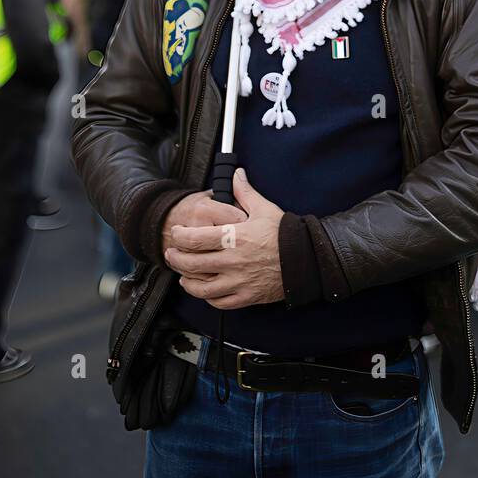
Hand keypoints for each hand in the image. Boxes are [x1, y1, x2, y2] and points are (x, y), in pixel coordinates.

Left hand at [164, 169, 284, 308]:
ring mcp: (237, 282)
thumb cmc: (285, 234)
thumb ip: (245, 192)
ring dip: (187, 281)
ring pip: (200, 288)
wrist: (306, 259)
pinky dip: (206, 297)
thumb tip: (237, 174)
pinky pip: (218, 302)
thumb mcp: (264, 208)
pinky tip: (204, 290)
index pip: (194, 239)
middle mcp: (232, 262)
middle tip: (171, 253)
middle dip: (175, 258)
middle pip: (191, 264)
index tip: (177, 233)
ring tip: (183, 274)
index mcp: (233, 238)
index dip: (179, 237)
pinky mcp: (245, 297)